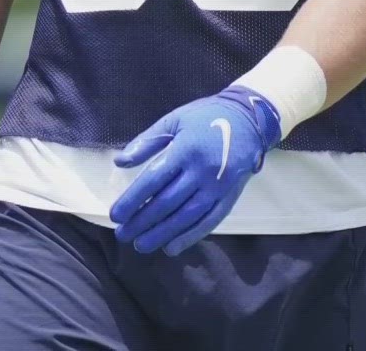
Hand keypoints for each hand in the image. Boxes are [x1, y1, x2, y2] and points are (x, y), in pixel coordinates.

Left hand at [109, 86, 280, 255]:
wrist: (250, 120)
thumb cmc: (206, 117)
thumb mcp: (174, 120)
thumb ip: (146, 141)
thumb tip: (120, 162)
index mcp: (185, 149)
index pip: (153, 180)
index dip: (133, 200)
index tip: (116, 215)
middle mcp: (202, 170)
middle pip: (167, 202)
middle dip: (142, 221)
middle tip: (123, 234)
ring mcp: (218, 186)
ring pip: (186, 216)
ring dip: (162, 233)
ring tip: (142, 245)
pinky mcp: (230, 197)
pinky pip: (209, 221)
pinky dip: (190, 236)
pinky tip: (172, 247)